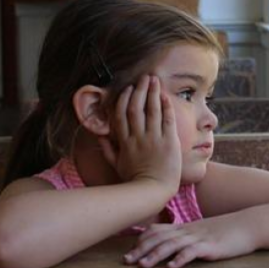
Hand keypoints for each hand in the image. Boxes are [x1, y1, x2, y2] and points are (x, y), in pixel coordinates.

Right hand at [99, 75, 181, 192]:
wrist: (153, 190)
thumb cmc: (134, 180)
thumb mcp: (116, 165)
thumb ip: (107, 149)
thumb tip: (99, 136)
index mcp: (124, 141)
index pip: (120, 114)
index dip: (124, 99)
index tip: (128, 89)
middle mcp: (137, 137)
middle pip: (136, 108)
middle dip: (139, 90)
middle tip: (144, 77)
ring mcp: (153, 139)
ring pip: (152, 110)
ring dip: (153, 93)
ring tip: (155, 80)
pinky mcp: (168, 142)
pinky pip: (167, 120)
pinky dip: (166, 106)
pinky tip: (166, 96)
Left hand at [122, 216, 258, 267]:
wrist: (249, 225)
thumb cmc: (226, 231)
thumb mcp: (202, 232)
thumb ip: (186, 237)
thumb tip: (170, 247)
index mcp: (185, 228)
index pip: (157, 231)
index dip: (141, 241)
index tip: (128, 252)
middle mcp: (188, 231)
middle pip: (160, 238)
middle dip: (141, 250)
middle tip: (126, 262)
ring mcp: (199, 238)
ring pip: (172, 245)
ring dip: (155, 255)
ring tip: (142, 266)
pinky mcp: (211, 247)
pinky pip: (193, 252)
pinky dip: (181, 259)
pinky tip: (172, 267)